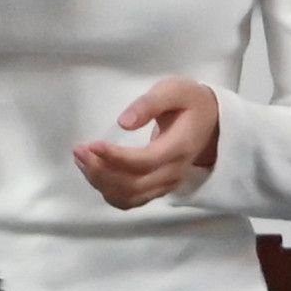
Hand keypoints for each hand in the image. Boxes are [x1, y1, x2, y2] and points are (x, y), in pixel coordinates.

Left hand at [72, 81, 222, 212]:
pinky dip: (108, 191)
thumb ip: (150, 103)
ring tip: (81, 159)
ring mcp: (166, 184)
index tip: (91, 145)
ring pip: (129, 196)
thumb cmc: (190, 102)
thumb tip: (123, 123)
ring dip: (101, 182)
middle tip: (79, 150)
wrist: (211, 122)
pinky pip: (131, 200)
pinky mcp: (158, 188)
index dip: (115, 157)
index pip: (144, 161)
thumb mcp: (174, 90)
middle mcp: (174, 172)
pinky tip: (93, 173)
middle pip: (133, 185)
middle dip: (101, 171)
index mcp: (179, 147)